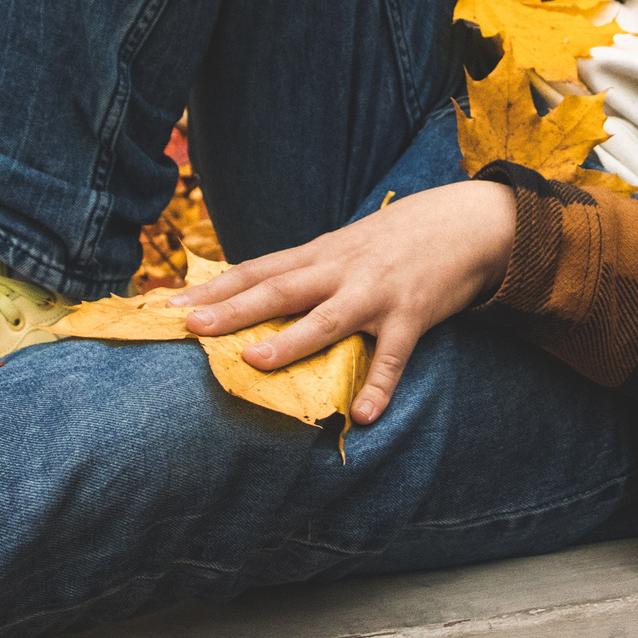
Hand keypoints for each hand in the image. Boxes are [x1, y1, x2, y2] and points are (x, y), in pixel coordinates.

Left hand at [169, 179, 516, 423]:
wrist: (465, 221)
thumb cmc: (396, 239)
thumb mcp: (345, 244)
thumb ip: (306, 269)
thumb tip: (253, 291)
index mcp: (321, 253)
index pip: (258, 269)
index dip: (215, 288)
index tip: (172, 306)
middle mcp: (342, 270)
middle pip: (280, 289)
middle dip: (235, 309)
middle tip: (193, 326)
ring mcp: (377, 294)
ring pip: (328, 318)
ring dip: (292, 341)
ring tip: (256, 363)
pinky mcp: (413, 316)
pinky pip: (392, 357)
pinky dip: (378, 386)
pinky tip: (361, 415)